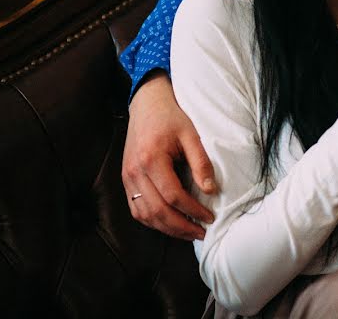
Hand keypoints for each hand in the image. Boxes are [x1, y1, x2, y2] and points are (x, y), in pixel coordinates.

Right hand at [122, 71, 215, 239]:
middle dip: (181, 226)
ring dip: (167, 228)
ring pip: (144, 214)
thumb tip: (211, 190)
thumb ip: (201, 162)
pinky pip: (136, 208)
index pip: (172, 196)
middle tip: (201, 232)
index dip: (192, 210)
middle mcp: (134, 171)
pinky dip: (153, 220)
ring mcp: (127, 177)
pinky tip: (170, 223)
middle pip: (157, 211)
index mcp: (151, 159)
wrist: (146, 105)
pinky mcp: (126, 179)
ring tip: (188, 232)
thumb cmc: (171, 117)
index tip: (209, 217)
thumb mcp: (191, 134)